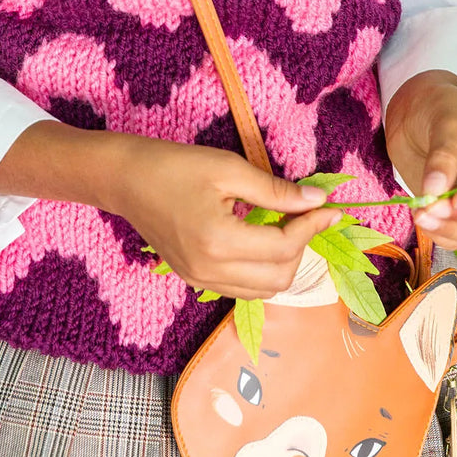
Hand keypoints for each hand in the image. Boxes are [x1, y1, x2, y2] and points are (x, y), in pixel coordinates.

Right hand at [104, 135, 341, 300]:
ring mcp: (201, 280)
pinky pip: (242, 288)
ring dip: (284, 262)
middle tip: (306, 214)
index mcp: (219, 242)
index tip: (330, 207)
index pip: (283, 246)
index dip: (312, 226)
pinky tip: (262, 240)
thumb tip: (317, 200)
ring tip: (286, 226)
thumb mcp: (228, 168)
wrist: (126, 180)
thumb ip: (275, 190)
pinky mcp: (194, 279)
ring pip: (263, 291)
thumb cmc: (174, 165)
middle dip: (301, 247)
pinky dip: (262, 270)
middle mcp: (210, 271)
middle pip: (279, 277)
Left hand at [383, 70, 456, 250]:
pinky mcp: (450, 208)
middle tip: (432, 209)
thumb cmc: (441, 106)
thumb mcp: (448, 123)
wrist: (415, 107)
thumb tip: (436, 192)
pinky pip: (451, 233)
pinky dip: (436, 233)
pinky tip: (421, 218)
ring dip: (446, 229)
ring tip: (422, 215)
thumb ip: (444, 157)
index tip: (456, 202)